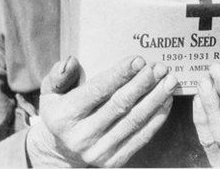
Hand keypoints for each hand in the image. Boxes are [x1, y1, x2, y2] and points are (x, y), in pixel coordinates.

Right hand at [26, 55, 177, 167]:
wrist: (60, 150)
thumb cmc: (61, 109)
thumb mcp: (51, 91)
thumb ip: (59, 75)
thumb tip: (71, 61)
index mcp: (65, 116)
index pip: (97, 91)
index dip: (120, 75)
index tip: (139, 60)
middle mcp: (81, 137)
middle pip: (120, 105)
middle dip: (143, 84)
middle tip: (159, 67)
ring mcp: (99, 152)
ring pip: (134, 121)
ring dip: (155, 99)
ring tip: (169, 80)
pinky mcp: (114, 161)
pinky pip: (141, 137)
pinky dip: (157, 118)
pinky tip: (166, 100)